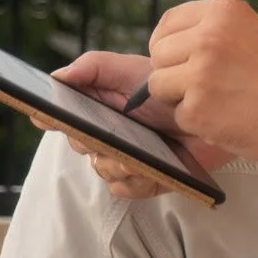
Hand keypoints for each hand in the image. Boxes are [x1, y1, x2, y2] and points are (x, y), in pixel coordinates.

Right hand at [47, 50, 230, 200]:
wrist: (211, 108)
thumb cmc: (169, 89)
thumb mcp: (130, 70)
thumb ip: (92, 67)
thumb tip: (56, 78)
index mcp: (95, 108)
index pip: (61, 116)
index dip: (49, 116)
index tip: (46, 115)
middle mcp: (104, 135)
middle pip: (80, 144)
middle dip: (90, 140)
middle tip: (104, 136)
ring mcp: (123, 158)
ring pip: (102, 169)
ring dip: (116, 163)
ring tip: (135, 156)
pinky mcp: (144, 179)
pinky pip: (124, 189)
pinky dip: (135, 181)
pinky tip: (150, 169)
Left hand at [146, 0, 257, 163]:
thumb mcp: (250, 32)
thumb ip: (209, 32)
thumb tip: (162, 48)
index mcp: (222, 11)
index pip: (168, 23)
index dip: (169, 45)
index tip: (180, 59)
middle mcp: (208, 37)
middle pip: (158, 55)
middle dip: (174, 72)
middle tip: (206, 85)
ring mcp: (201, 74)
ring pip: (160, 86)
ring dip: (181, 98)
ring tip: (218, 100)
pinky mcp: (198, 109)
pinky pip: (178, 115)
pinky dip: (198, 121)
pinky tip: (228, 117)